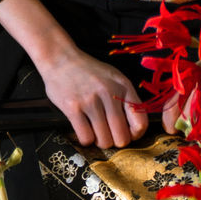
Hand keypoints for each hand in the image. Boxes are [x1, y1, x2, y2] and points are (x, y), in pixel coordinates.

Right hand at [35, 45, 150, 148]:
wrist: (60, 58)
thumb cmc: (89, 72)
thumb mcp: (113, 78)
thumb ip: (126, 99)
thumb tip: (135, 130)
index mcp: (123, 85)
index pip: (140, 122)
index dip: (135, 135)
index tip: (127, 133)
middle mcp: (109, 92)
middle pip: (122, 138)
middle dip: (115, 141)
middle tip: (107, 133)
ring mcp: (90, 100)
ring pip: (104, 141)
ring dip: (99, 141)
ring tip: (94, 128)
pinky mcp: (73, 108)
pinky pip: (86, 138)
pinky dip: (85, 139)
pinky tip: (83, 127)